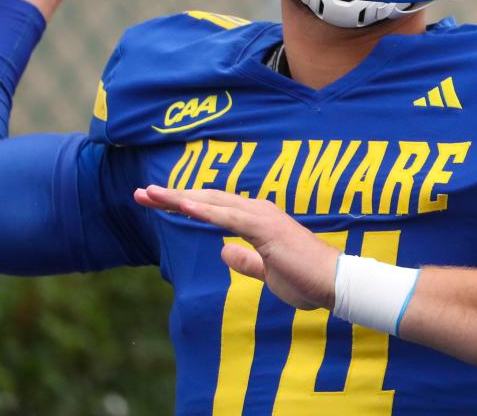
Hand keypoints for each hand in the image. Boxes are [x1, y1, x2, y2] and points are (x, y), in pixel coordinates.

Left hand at [134, 186, 340, 310]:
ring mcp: (261, 215)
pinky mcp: (265, 227)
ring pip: (212, 201)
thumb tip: (223, 252)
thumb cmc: (305, 279)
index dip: (183, 203)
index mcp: (256, 219)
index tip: (156, 202)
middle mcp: (256, 210)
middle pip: (206, 198)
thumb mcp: (267, 273)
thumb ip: (246, 261)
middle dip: (172, 195)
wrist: (335, 284)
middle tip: (141, 193)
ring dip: (179, 196)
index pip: (212, 207)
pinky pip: (228, 215)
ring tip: (151, 194)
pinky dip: (204, 208)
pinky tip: (182, 203)